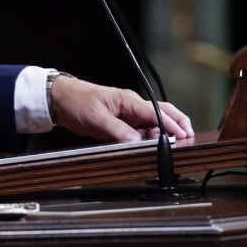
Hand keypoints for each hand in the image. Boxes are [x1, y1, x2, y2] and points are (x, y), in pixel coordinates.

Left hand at [49, 76, 193, 143]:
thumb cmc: (76, 101)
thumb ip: (117, 131)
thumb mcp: (95, 119)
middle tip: (188, 140)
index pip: (156, 113)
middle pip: (163, 113)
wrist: (59, 98)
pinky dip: (149, 139)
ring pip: (153, 124)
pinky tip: (152, 148)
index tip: (183, 137)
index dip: (172, 125)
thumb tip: (136, 141)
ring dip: (164, 135)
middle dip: (178, 125)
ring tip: (172, 147)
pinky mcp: (121, 123)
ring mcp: (127, 115)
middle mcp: (131, 107)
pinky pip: (140, 131)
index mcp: (129, 101)